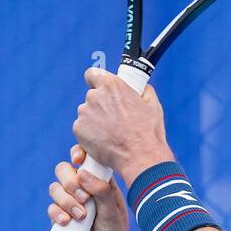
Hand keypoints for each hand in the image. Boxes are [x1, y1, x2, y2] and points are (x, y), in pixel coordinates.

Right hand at [48, 144, 148, 230]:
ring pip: (55, 189)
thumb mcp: (112, 215)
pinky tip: (65, 223)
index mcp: (101, 185)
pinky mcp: (61, 222)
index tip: (78, 160)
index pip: (85, 161)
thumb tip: (81, 171)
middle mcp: (85, 193)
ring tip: (79, 217)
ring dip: (63, 199)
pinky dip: (55, 212)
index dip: (78, 154)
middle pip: (64, 171)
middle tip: (83, 199)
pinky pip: (51, 208)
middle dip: (69, 182)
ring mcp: (71, 207)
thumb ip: (101, 192)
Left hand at [73, 69, 173, 183]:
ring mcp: (85, 113)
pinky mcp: (79, 129)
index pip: (92, 74)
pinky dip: (89, 136)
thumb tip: (141, 88)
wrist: (140, 156)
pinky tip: (103, 143)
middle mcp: (95, 96)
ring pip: (86, 115)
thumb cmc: (147, 132)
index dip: (95, 82)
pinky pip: (81, 130)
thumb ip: (143, 91)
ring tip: (110, 135)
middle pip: (91, 98)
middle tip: (113, 121)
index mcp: (112, 85)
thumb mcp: (152, 105)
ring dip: (94, 122)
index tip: (99, 89)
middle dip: (99, 107)